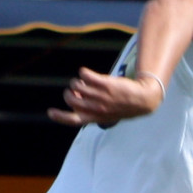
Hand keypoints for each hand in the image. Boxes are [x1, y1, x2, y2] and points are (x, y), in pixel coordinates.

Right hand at [47, 66, 163, 126]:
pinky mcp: (105, 84)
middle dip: (69, 93)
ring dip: (78, 82)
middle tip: (75, 90)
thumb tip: (75, 94)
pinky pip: (85, 74)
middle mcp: (97, 109)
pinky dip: (83, 72)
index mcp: (95, 118)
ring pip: (77, 85)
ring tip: (85, 81)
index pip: (74, 120)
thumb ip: (89, 108)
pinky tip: (87, 73)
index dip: (60, 117)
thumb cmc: (121, 106)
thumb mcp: (105, 113)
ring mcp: (101, 96)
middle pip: (71, 100)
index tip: (50, 112)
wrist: (142, 99)